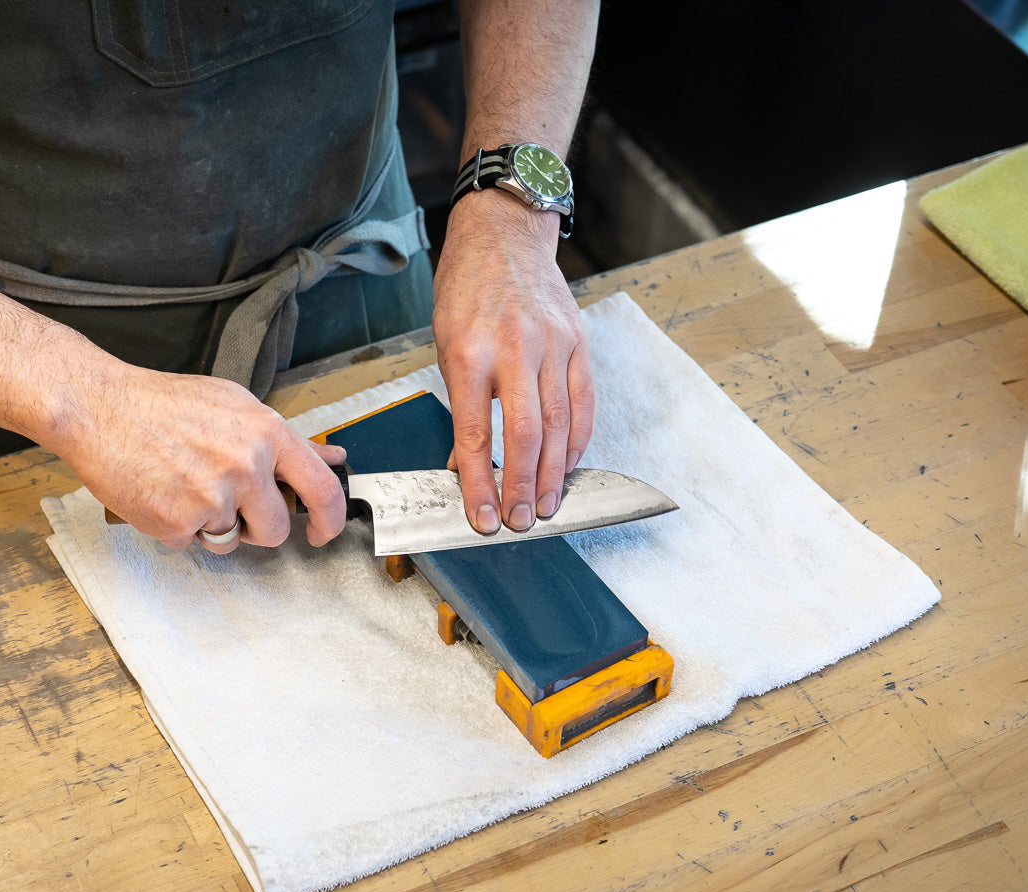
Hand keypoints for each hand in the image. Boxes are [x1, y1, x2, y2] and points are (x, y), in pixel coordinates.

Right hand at [51, 366, 347, 553]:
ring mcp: (211, 497)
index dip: (330, 519)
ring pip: (232, 541)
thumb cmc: (162, 403)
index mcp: (267, 433)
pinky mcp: (177, 523)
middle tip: (228, 504)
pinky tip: (160, 494)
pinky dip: (177, 528)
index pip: (322, 489)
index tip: (322, 531)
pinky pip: (192, 544)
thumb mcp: (235, 405)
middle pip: (275, 529)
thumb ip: (287, 439)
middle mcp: (245, 466)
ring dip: (213, 527)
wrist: (97, 407)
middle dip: (256, 527)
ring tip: (184, 488)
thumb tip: (332, 457)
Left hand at [432, 191, 594, 533]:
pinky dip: (577, 441)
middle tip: (522, 522)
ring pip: (560, 424)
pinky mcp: (577, 341)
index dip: (480, 484)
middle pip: (526, 435)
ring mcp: (552, 343)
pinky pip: (583, 402)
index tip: (482, 517)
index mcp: (469, 351)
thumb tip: (465, 463)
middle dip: (524, 487)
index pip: (477, 434)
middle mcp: (514, 347)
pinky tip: (570, 466)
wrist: (503, 233)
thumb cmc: (465, 288)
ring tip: (548, 506)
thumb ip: (460, 404)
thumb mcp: (444, 343)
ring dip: (555, 474)